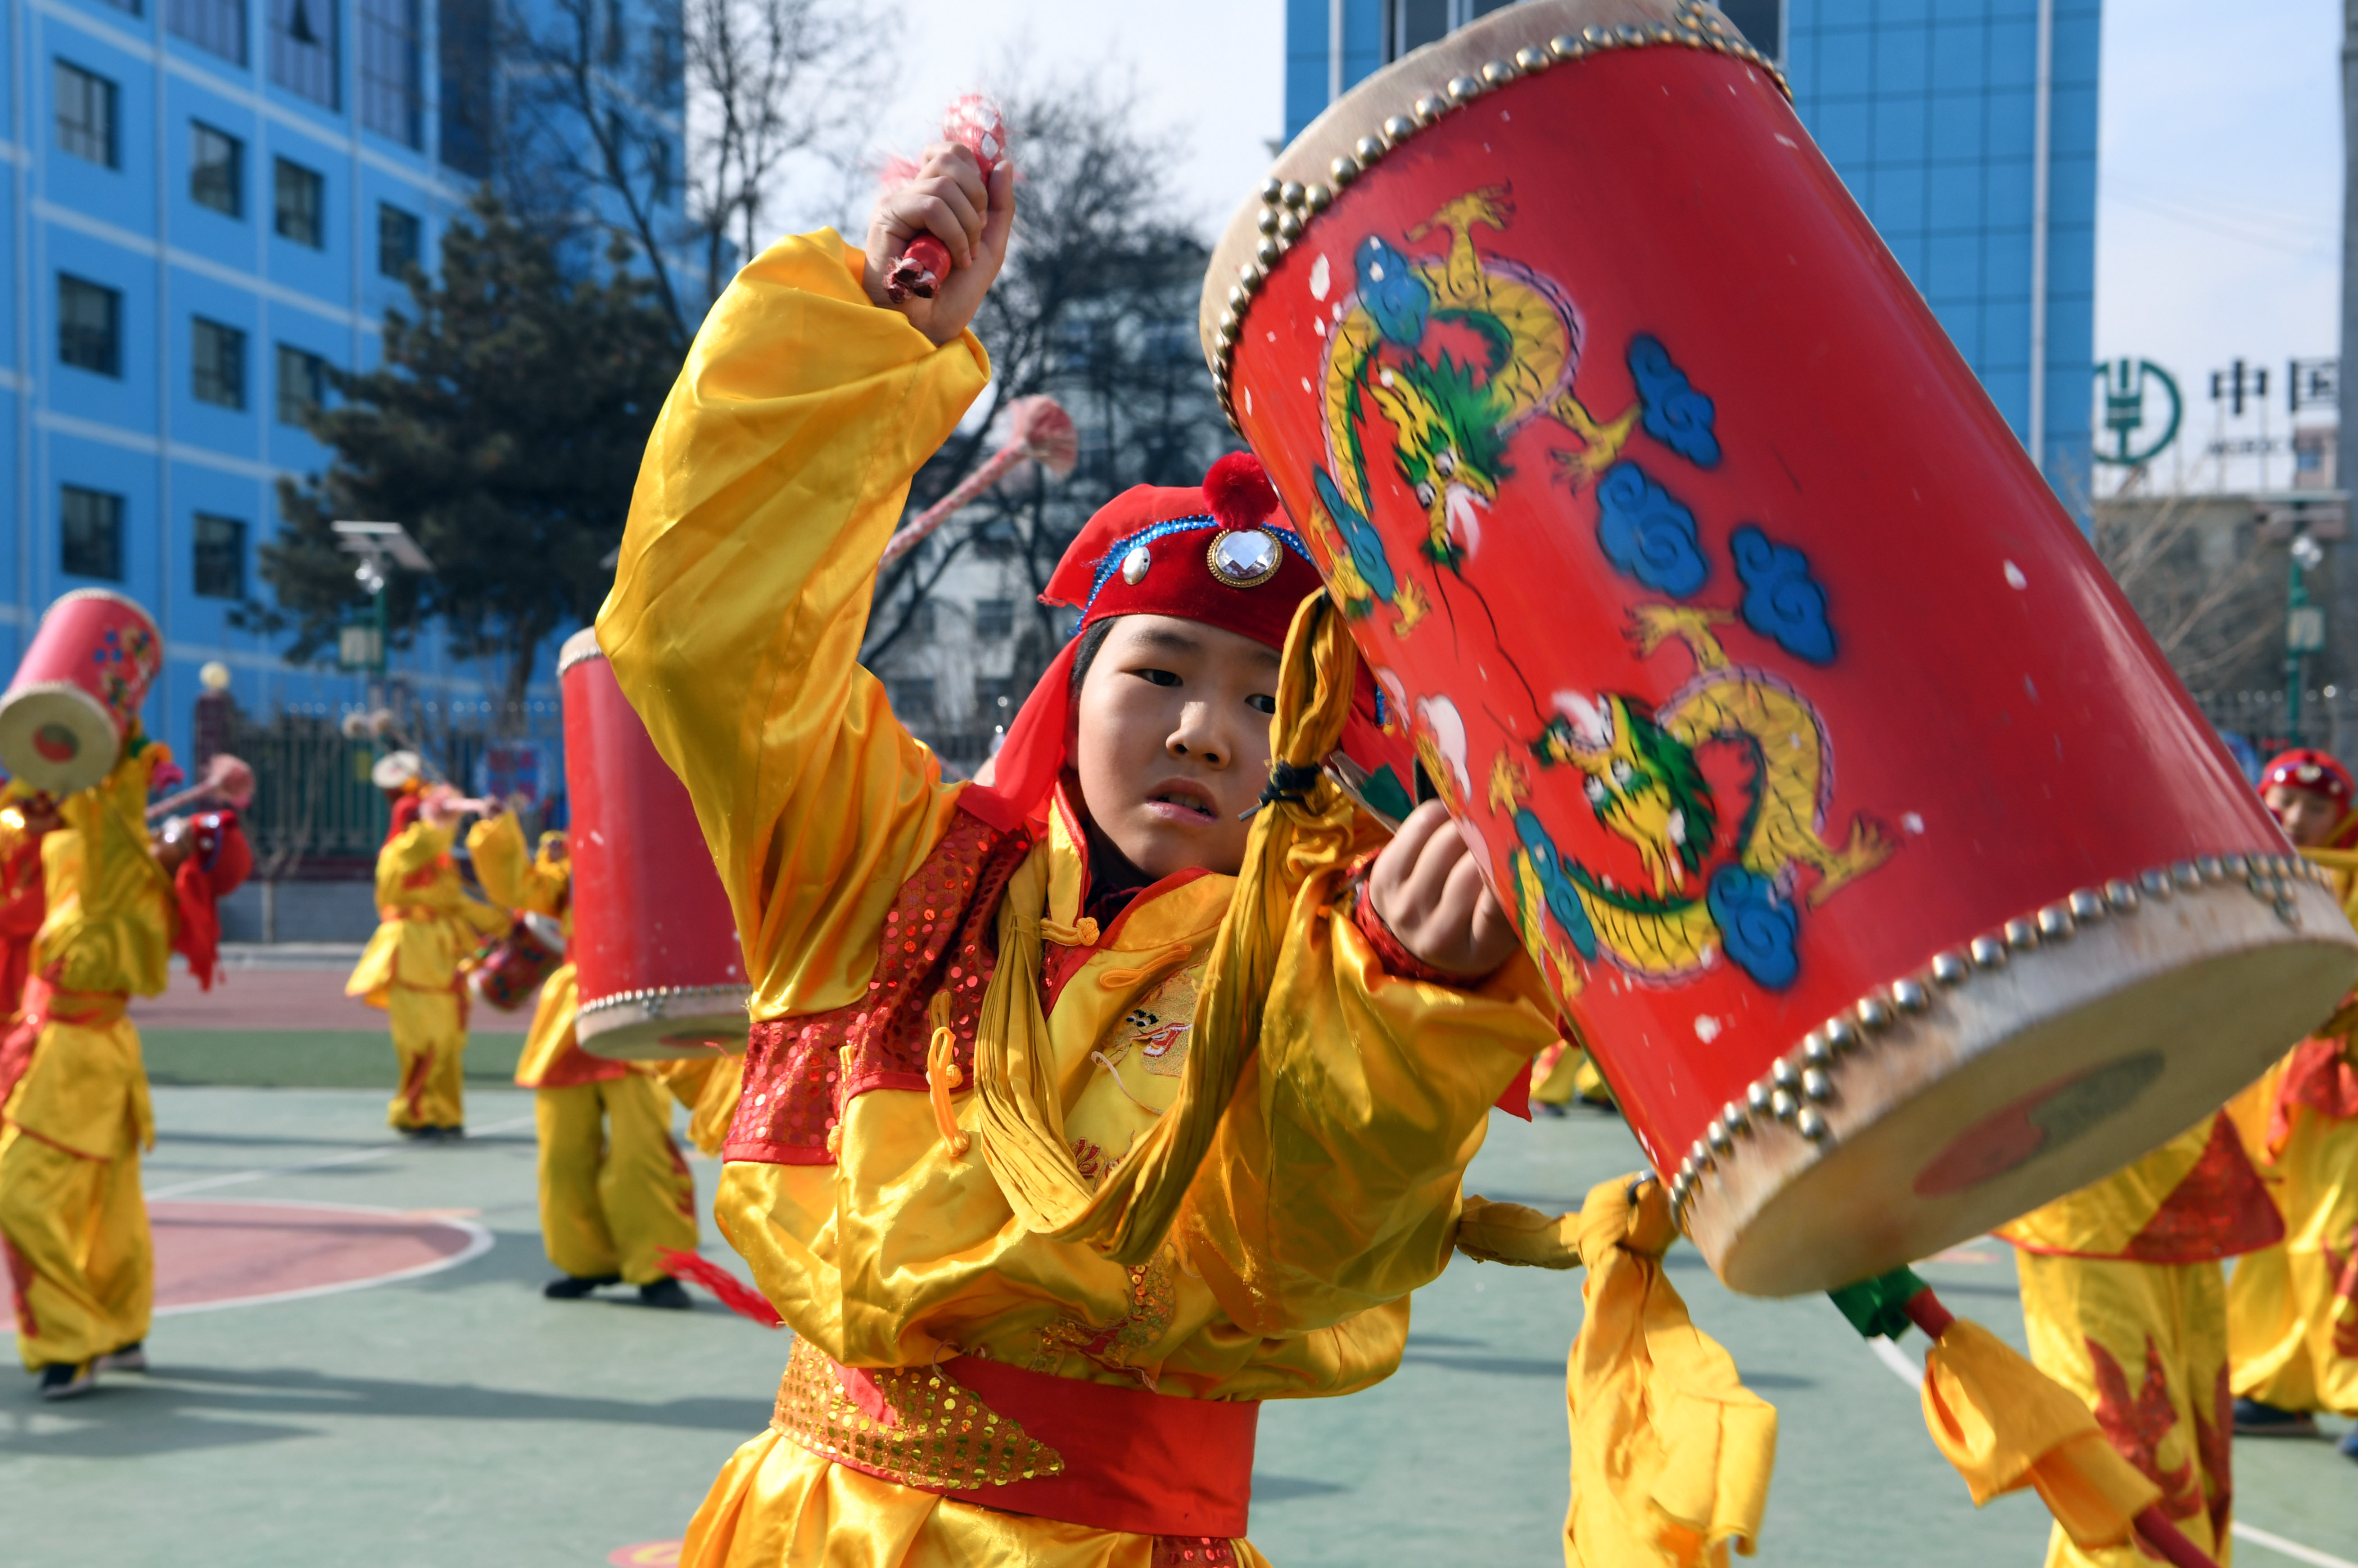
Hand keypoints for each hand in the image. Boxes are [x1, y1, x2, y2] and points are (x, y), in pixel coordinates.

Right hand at [863, 142, 1015, 345]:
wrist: (932, 326)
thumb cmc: (955, 292)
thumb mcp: (989, 245)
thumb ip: (1000, 205)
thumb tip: (1003, 163)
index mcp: (934, 194)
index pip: (954, 152)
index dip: (977, 173)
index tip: (984, 215)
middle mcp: (914, 192)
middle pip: (950, 156)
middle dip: (978, 197)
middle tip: (977, 235)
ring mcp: (899, 202)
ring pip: (944, 182)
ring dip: (968, 223)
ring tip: (964, 256)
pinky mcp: (887, 216)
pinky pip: (931, 205)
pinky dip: (954, 233)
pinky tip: (955, 260)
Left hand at [1366, 801, 1517, 978]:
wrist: (1414, 942)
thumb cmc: (1470, 931)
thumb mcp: (1502, 932)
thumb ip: (1517, 903)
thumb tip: (1531, 854)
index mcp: (1474, 951)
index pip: (1496, 909)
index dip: (1512, 873)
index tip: (1526, 847)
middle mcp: (1434, 933)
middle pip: (1471, 869)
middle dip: (1492, 840)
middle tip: (1508, 823)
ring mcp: (1404, 905)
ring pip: (1446, 841)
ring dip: (1468, 822)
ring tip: (1482, 817)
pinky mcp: (1383, 875)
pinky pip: (1419, 827)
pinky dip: (1440, 814)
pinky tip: (1453, 815)